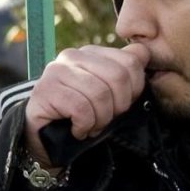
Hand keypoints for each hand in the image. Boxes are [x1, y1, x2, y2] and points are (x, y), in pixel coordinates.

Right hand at [25, 44, 148, 166]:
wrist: (47, 139)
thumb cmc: (84, 116)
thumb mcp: (113, 94)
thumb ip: (128, 71)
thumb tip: (144, 51)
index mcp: (92, 53)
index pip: (131, 61)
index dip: (134, 90)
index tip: (121, 106)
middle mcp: (72, 56)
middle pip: (118, 77)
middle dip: (118, 106)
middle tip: (106, 119)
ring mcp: (56, 70)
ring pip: (100, 94)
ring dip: (100, 119)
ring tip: (91, 126)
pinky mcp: (45, 90)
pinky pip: (81, 108)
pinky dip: (85, 125)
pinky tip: (78, 130)